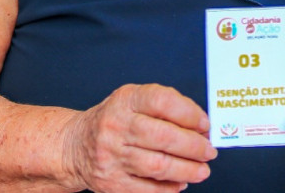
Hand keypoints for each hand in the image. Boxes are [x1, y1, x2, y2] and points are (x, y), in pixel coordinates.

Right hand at [63, 83, 216, 192]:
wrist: (75, 146)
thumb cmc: (114, 122)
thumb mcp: (133, 102)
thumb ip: (165, 108)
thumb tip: (201, 127)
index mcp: (125, 100)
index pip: (162, 101)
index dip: (189, 113)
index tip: (205, 124)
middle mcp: (115, 126)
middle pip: (163, 136)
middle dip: (194, 146)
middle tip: (209, 151)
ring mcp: (111, 156)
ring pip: (158, 165)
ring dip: (187, 170)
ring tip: (202, 170)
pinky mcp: (111, 182)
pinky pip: (148, 189)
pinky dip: (169, 188)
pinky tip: (180, 182)